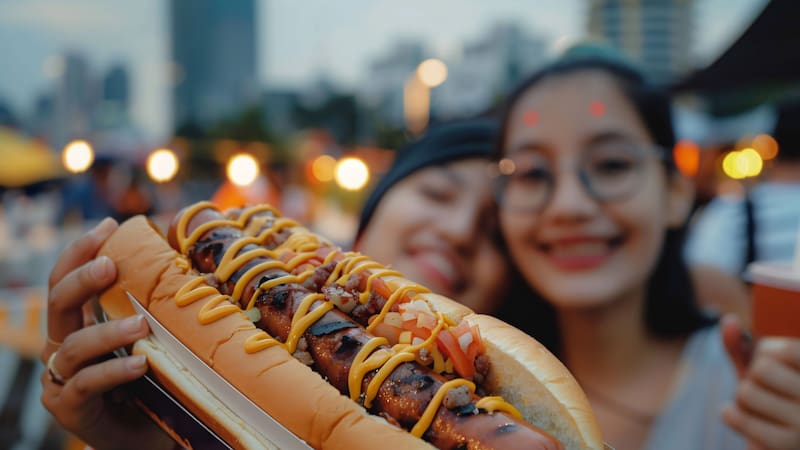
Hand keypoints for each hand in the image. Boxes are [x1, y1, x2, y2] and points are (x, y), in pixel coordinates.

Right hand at [40, 218, 172, 449]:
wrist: (150, 437)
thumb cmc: (155, 384)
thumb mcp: (159, 340)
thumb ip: (165, 309)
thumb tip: (206, 273)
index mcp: (80, 324)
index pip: (67, 279)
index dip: (81, 250)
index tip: (108, 226)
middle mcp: (64, 348)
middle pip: (58, 302)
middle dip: (81, 279)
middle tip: (110, 266)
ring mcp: (62, 380)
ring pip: (74, 346)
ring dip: (108, 332)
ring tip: (141, 325)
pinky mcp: (71, 409)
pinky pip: (87, 385)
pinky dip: (114, 372)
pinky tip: (140, 364)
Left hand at [721, 314, 799, 449]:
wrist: (781, 443)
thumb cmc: (772, 398)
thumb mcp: (760, 368)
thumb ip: (744, 345)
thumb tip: (728, 320)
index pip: (785, 349)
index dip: (766, 353)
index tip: (774, 365)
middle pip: (761, 369)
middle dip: (751, 378)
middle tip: (766, 391)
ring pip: (746, 392)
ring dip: (742, 399)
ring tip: (760, 408)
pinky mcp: (788, 445)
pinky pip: (738, 417)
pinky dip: (731, 415)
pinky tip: (744, 419)